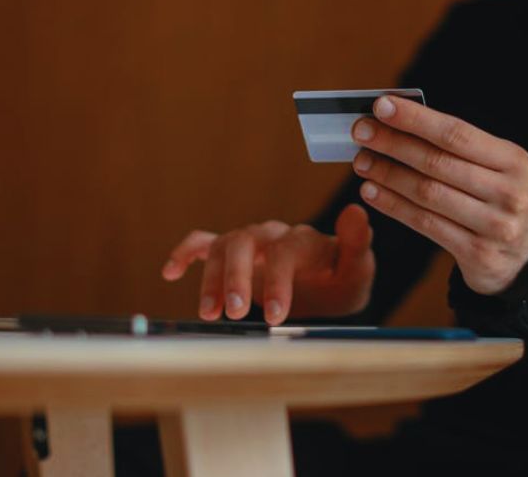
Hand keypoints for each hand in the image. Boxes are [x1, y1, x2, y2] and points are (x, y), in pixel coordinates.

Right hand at [161, 204, 374, 324]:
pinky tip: (170, 272)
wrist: (329, 284)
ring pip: (223, 248)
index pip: (285, 252)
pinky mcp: (232, 254)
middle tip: (236, 314)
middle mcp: (273, 235)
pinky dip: (185, 254)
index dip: (279, 282)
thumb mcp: (358, 270)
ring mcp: (250, 242)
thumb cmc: (343, 279)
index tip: (276, 317)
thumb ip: (357, 244)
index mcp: (304, 241)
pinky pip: (203, 244)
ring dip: (212, 280)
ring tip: (209, 315)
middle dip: (238, 278)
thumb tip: (356, 211)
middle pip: (246, 244)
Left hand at [350, 95, 527, 295]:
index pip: (457, 133)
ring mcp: (496, 225)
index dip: (416, 119)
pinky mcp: (478, 253)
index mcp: (514, 160)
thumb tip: (396, 120)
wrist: (525, 254)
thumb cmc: (497, 197)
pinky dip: (393, 205)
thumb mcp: (494, 166)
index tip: (381, 106)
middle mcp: (510, 192)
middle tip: (361, 132)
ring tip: (362, 162)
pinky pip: (425, 223)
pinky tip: (372, 192)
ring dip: (388, 174)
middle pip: (438, 163)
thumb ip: (455, 146)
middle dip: (393, 144)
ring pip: (427, 193)